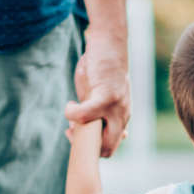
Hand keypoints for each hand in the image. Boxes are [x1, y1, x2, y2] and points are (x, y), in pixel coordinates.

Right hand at [64, 31, 130, 156]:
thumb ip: (100, 113)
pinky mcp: (107, 96)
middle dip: (86, 148)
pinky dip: (72, 113)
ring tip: (72, 114)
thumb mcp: (103, 96)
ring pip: (97, 138)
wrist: (111, 43)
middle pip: (108, 150)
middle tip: (72, 130)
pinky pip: (84, 115)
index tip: (79, 134)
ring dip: (78, 132)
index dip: (92, 148)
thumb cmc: (102, 69)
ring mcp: (117, 108)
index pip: (111, 148)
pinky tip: (71, 104)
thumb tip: (90, 133)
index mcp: (122, 118)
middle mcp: (123, 116)